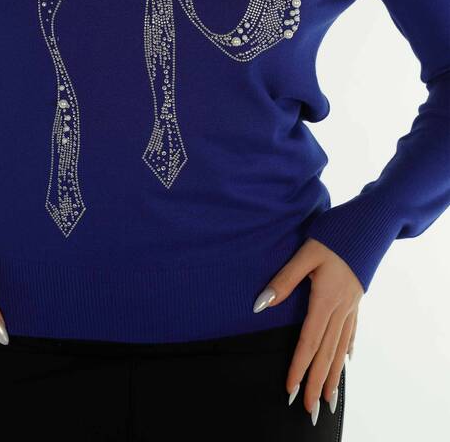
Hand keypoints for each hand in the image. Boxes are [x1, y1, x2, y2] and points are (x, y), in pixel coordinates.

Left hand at [253, 237, 362, 423]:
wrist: (369, 223)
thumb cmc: (335, 235)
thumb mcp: (305, 253)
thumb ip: (284, 280)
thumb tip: (262, 304)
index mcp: (326, 299)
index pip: (309, 341)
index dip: (298, 366)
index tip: (290, 388)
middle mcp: (341, 307)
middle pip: (327, 352)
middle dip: (316, 381)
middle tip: (309, 409)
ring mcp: (352, 304)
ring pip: (341, 346)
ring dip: (333, 374)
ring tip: (328, 398)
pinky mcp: (357, 297)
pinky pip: (352, 330)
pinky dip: (347, 348)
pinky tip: (347, 360)